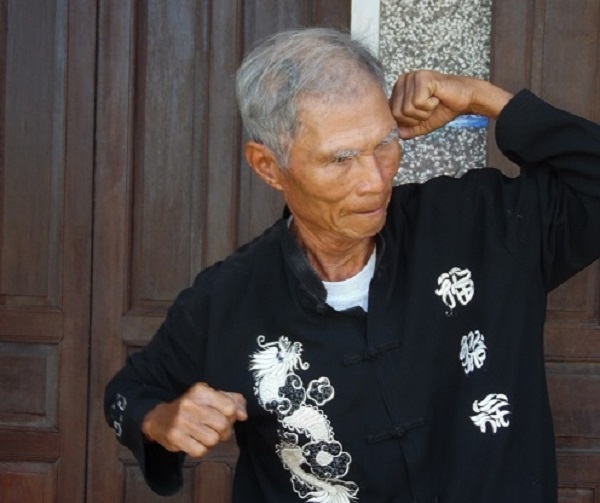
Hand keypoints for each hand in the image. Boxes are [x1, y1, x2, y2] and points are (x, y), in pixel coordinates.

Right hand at [141, 382, 246, 457]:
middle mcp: (190, 404)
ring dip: (212, 441)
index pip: (230, 407)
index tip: (225, 417)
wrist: (159, 418)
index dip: (232, 416)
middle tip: (216, 429)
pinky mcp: (175, 437)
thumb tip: (243, 416)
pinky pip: (200, 451)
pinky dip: (202, 450)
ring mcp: (181, 421)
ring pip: (213, 440)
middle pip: (223, 425)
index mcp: (201, 391)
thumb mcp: (212, 397)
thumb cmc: (192, 407)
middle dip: (224, 431)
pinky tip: (196, 442)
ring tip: (205, 435)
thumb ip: (233, 401)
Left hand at [389, 70, 512, 138]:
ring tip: (433, 102)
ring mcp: (412, 77)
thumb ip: (407, 130)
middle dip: (415, 118)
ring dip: (424, 112)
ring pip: (407, 109)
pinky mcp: (422, 77)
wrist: (464, 99)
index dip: (408, 121)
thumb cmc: (443, 108)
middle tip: (429, 108)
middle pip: (397, 113)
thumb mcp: (421, 124)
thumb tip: (397, 134)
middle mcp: (402, 80)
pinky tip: (436, 98)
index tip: (422, 114)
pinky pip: (418, 102)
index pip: (391, 114)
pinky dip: (429, 106)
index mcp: (398, 89)